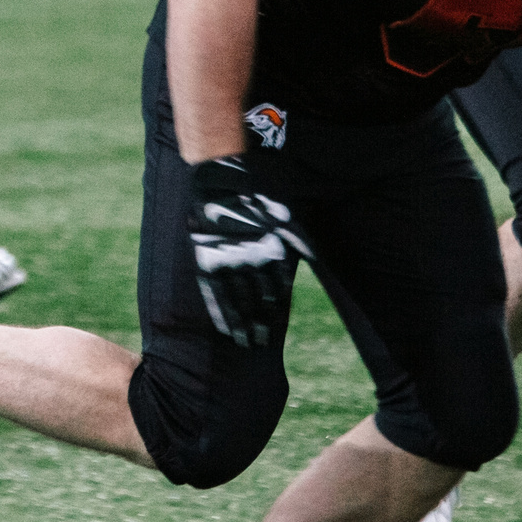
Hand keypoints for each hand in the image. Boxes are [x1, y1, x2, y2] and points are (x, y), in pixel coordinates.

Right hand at [188, 155, 309, 348]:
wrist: (222, 177)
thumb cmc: (259, 193)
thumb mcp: (287, 214)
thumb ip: (298, 239)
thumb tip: (313, 259)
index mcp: (272, 252)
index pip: (275, 293)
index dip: (273, 316)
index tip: (270, 334)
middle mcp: (252, 261)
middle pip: (256, 303)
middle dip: (257, 326)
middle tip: (257, 344)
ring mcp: (228, 261)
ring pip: (236, 301)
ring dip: (240, 325)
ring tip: (242, 343)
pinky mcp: (207, 257)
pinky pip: (213, 291)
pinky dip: (219, 311)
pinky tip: (222, 327)